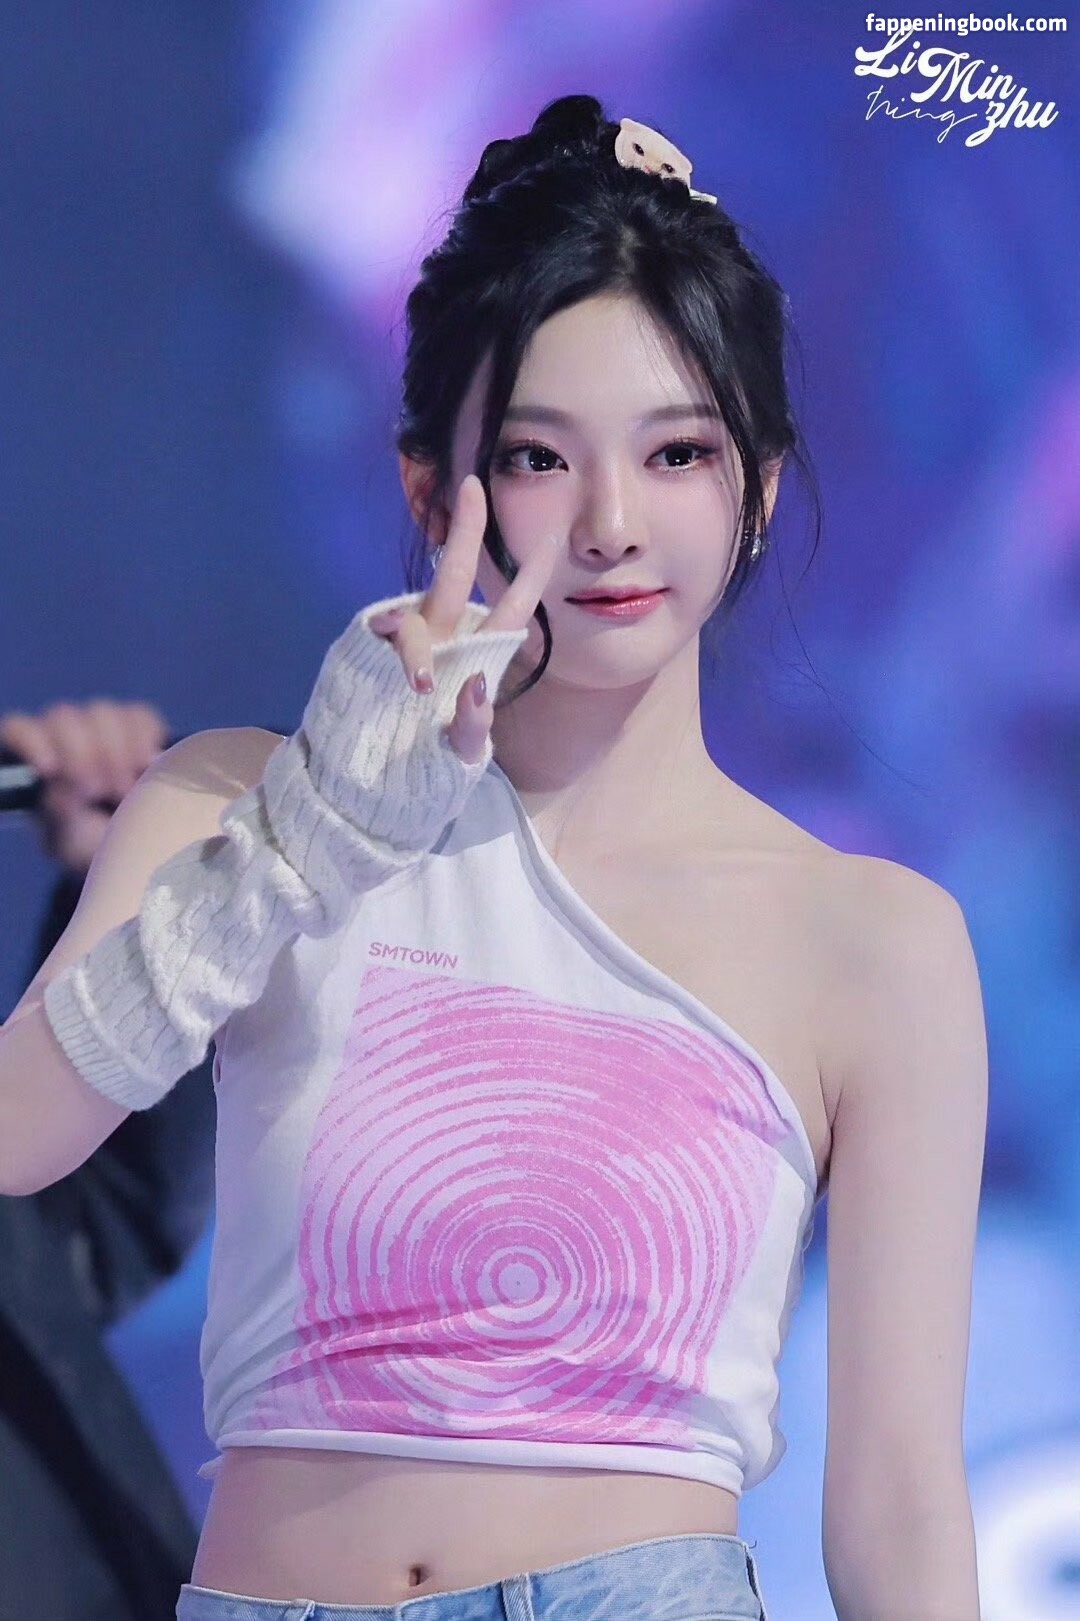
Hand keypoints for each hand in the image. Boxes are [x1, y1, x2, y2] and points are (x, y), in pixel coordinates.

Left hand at [0, 700, 170, 875]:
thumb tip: (61, 785)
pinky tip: (144, 767)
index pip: (18, 729)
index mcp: (32, 761)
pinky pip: (139, 715)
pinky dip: (144, 740)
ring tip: (123, 790)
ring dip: (116, 750)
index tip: (50, 769)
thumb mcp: (67, 841)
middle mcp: (62, 737)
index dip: (31, 741)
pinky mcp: (137, 726)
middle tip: (97, 791)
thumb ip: (57, 813)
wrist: (135, 850)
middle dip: (83, 753)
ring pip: (102, 712)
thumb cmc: (88, 846)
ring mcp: (100, 727)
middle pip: (64, 718)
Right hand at [367, 474, 557, 763]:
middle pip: (453, 578)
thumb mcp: (462, 752)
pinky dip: (387, 649)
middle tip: (471, 489)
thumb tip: (474, 687)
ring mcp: (405, 647)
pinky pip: (377, 638)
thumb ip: (473, 726)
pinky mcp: (368, 657)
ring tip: (421, 686)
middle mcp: (442, 640)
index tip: (548, 535)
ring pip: (414, 621)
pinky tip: (389, 663)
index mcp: (475, 654)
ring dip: (417, 648)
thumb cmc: (430, 762)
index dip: (529, 573)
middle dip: (464, 533)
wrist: (375, 782)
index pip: (510, 608)